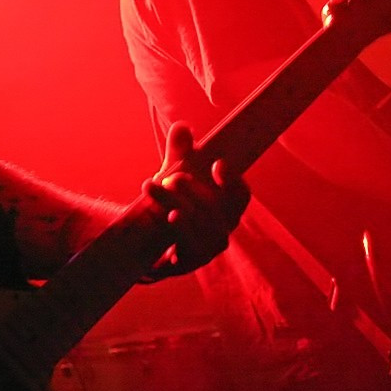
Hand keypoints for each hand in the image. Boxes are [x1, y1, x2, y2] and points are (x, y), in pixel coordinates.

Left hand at [141, 122, 250, 279]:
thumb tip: (182, 128)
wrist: (150, 241)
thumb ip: (179, 152)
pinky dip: (179, 234)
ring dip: (177, 207)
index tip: (216, 164)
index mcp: (226, 206)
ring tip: (155, 190)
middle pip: (215, 209)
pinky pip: (189, 251)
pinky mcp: (191, 262)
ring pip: (201, 228)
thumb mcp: (173, 174)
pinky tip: (167, 219)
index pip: (240, 195)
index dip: (232, 181)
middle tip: (171, 177)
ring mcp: (209, 248)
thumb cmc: (173, 202)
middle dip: (193, 191)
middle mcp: (223, 228)